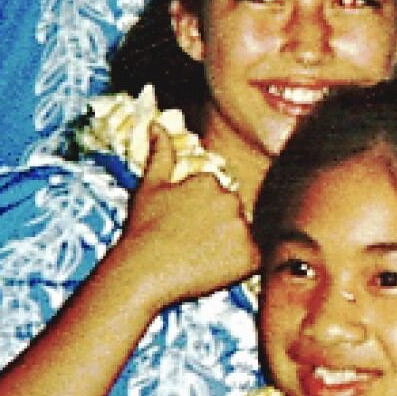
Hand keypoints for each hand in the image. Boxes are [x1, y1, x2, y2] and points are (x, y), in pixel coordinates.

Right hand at [113, 125, 259, 307]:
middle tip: (191, 244)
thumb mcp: (149, 186)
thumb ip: (160, 153)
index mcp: (209, 181)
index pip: (215, 195)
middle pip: (232, 213)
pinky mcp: (250, 257)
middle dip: (218, 227)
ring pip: (243, 235)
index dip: (199, 214)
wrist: (142, 271)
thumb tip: (157, 124)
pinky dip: (239, 266)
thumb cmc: (142, 230)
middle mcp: (230, 200)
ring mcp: (241, 228)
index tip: (183, 226)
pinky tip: (215, 268)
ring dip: (229, 246)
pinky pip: (254, 260)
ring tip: (200, 257)